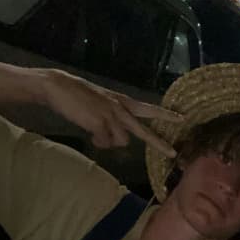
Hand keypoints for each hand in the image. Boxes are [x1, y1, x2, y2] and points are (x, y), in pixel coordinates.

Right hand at [42, 69, 182, 157]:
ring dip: (109, 142)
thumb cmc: (77, 96)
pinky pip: (105, 142)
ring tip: (95, 132)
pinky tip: (89, 133)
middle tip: (172, 153)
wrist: (58, 87)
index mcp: (122, 101)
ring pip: (121, 141)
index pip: (148, 109)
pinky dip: (98, 142)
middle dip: (158, 143)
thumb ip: (112, 120)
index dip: (164, 115)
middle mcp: (120, 108)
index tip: (181, 118)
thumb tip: (116, 139)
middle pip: (143, 131)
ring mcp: (111, 116)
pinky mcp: (100, 123)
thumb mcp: (101, 105)